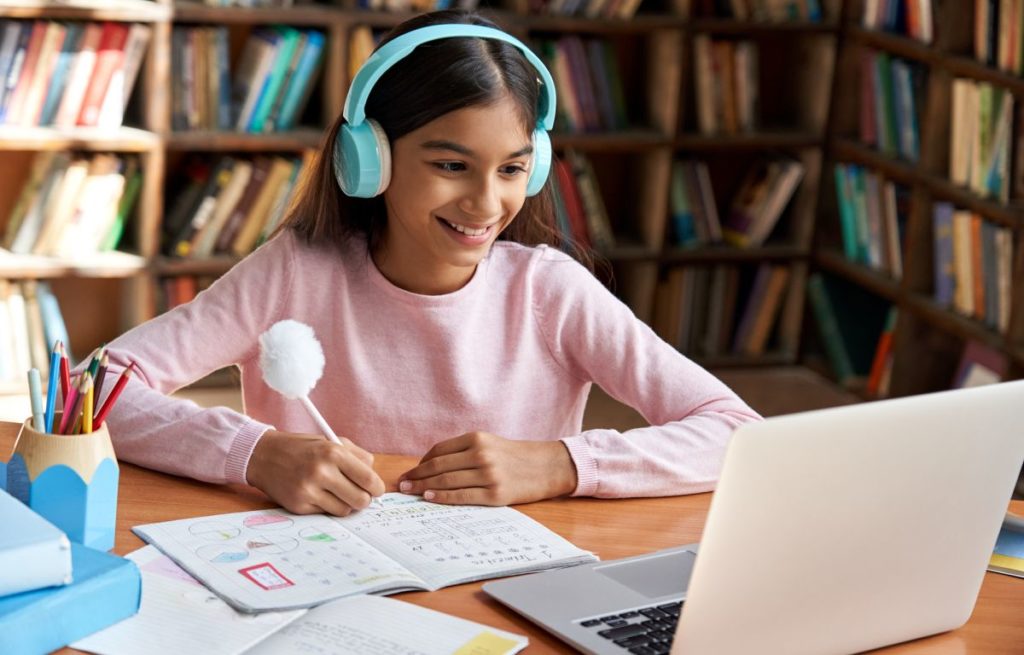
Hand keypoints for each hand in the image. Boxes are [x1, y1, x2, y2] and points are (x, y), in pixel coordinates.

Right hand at [247, 430, 385, 515]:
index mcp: (333, 453)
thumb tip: (374, 476)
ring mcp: (309, 491)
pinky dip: (327, 506)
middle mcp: (321, 472)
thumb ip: (357, 456)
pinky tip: (319, 494)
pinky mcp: (299, 506)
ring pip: (345, 510)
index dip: (377, 488)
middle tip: (360, 495)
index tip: (376, 489)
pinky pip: (326, 513)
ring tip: (337, 493)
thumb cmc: (302, 448)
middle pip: (361, 500)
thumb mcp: (330, 441)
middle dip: (364, 499)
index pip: (369, 479)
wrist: (264, 456)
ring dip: (346, 504)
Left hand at [398, 431, 577, 505]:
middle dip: (416, 476)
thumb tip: (431, 466)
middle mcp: (481, 454)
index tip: (409, 472)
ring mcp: (488, 474)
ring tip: (410, 492)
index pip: (439, 451)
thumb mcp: (490, 444)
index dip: (421, 463)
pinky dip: (442, 497)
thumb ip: (464, 451)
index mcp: (477, 438)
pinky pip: (461, 496)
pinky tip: (429, 497)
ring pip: (446, 481)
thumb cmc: (515, 457)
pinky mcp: (495, 493)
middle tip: (401, 485)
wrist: (547, 467)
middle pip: (438, 466)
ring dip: (424, 487)